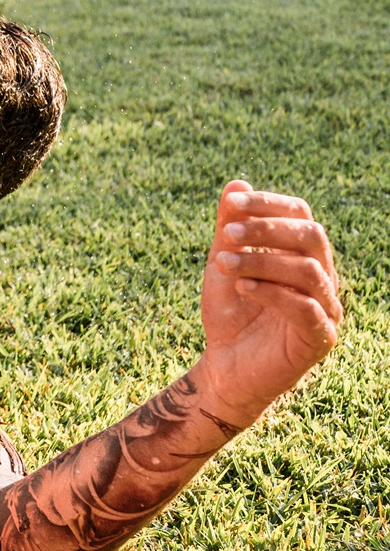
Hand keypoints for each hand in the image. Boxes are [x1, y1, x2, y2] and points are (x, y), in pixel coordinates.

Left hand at [195, 180, 341, 426]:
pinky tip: (242, 287)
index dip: (270, 204)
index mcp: (302, 254)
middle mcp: (321, 277)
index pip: (301, 215)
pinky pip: (305, 308)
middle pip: (311, 237)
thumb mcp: (224, 264)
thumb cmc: (230, 313)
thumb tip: (236, 183)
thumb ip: (231, 228)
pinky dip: (271, 292)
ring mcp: (326, 308)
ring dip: (263, 261)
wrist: (225, 367)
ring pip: (308, 269)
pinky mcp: (319, 338)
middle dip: (268, 230)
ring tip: (223, 263)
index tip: (234, 202)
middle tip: (227, 234)